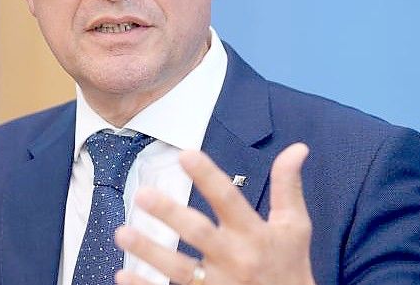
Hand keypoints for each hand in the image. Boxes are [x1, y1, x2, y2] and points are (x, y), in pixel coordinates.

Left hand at [114, 143, 314, 284]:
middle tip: (142, 194)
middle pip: (199, 233)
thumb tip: (297, 148)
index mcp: (255, 234)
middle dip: (170, 214)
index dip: (208, 176)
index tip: (186, 153)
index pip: (229, 199)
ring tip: (122, 233)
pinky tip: (123, 276)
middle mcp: (236, 259)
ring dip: (149, 252)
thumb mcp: (294, 228)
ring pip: (180, 269)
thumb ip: (288, 187)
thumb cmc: (290, 267)